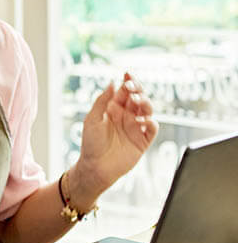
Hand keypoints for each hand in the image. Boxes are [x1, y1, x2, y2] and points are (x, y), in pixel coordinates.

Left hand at [72, 73, 157, 205]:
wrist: (95, 167)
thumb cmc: (91, 143)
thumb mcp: (92, 119)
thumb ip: (102, 101)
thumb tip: (112, 82)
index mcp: (114, 109)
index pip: (124, 91)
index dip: (128, 81)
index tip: (127, 74)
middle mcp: (126, 116)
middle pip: (138, 97)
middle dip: (137, 89)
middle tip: (132, 86)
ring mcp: (135, 127)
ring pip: (147, 110)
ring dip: (145, 102)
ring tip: (136, 100)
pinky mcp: (142, 140)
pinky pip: (152, 128)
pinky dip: (151, 122)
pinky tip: (142, 120)